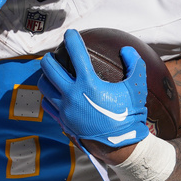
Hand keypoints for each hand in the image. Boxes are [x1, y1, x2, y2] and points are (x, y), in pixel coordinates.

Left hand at [38, 29, 148, 149]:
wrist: (121, 147)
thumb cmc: (130, 116)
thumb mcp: (137, 88)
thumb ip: (135, 65)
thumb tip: (126, 49)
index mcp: (89, 84)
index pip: (76, 54)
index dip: (72, 39)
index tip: (70, 33)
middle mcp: (72, 95)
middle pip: (49, 68)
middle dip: (49, 57)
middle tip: (54, 54)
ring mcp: (64, 110)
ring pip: (44, 86)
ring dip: (46, 76)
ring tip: (51, 73)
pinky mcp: (62, 121)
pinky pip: (47, 104)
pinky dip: (48, 96)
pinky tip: (54, 93)